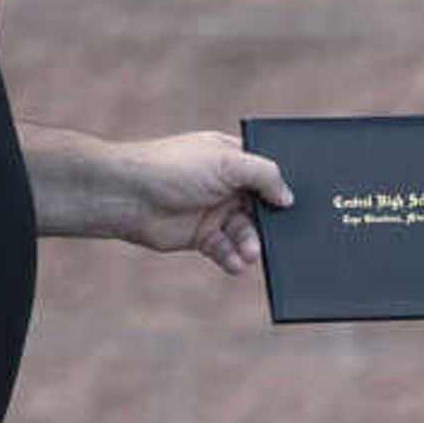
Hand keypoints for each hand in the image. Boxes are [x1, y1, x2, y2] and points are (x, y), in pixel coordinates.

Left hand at [111, 129, 289, 271]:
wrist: (127, 195)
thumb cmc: (173, 167)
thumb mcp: (228, 163)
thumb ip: (264, 175)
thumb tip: (288, 197)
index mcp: (232, 159)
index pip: (267, 174)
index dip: (281, 190)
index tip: (296, 206)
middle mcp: (225, 185)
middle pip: (260, 208)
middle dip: (270, 224)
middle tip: (279, 238)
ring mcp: (212, 211)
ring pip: (245, 232)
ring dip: (251, 244)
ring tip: (250, 253)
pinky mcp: (199, 236)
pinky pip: (225, 251)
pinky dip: (232, 258)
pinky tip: (234, 263)